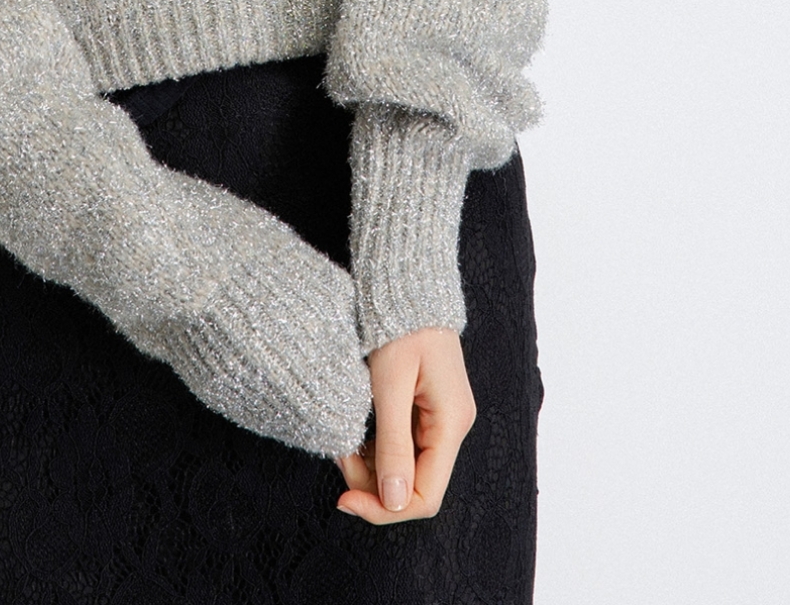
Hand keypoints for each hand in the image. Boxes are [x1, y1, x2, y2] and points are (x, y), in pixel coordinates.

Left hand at [334, 327, 474, 524]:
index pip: (426, 496)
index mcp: (451, 423)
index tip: (344, 499)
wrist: (405, 283)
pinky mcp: (425, 407)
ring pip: (406, 467)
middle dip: (372, 485)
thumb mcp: (390, 385)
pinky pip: (403, 445)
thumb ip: (393, 444)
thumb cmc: (399, 325)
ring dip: (371, 466)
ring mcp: (439, 417)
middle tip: (338, 459)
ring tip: (342, 444)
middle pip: (415, 485)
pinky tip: (355, 434)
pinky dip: (376, 447)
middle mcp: (451, 426)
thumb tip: (395, 502)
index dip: (385, 508)